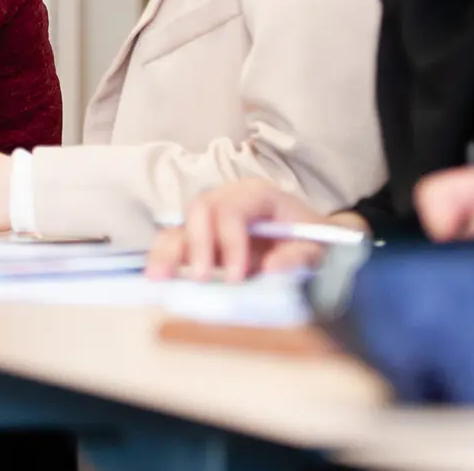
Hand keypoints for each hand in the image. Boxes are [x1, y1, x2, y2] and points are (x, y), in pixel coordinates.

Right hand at [144, 178, 338, 280]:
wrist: (307, 243)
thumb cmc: (311, 242)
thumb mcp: (317, 249)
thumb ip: (299, 256)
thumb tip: (270, 267)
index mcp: (257, 195)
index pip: (232, 209)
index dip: (229, 241)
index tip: (235, 278)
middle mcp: (228, 200)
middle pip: (200, 209)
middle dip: (197, 243)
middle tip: (201, 278)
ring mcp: (211, 220)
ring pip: (180, 224)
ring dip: (168, 250)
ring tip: (159, 278)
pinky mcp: (199, 239)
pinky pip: (174, 242)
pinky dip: (163, 258)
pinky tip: (157, 277)